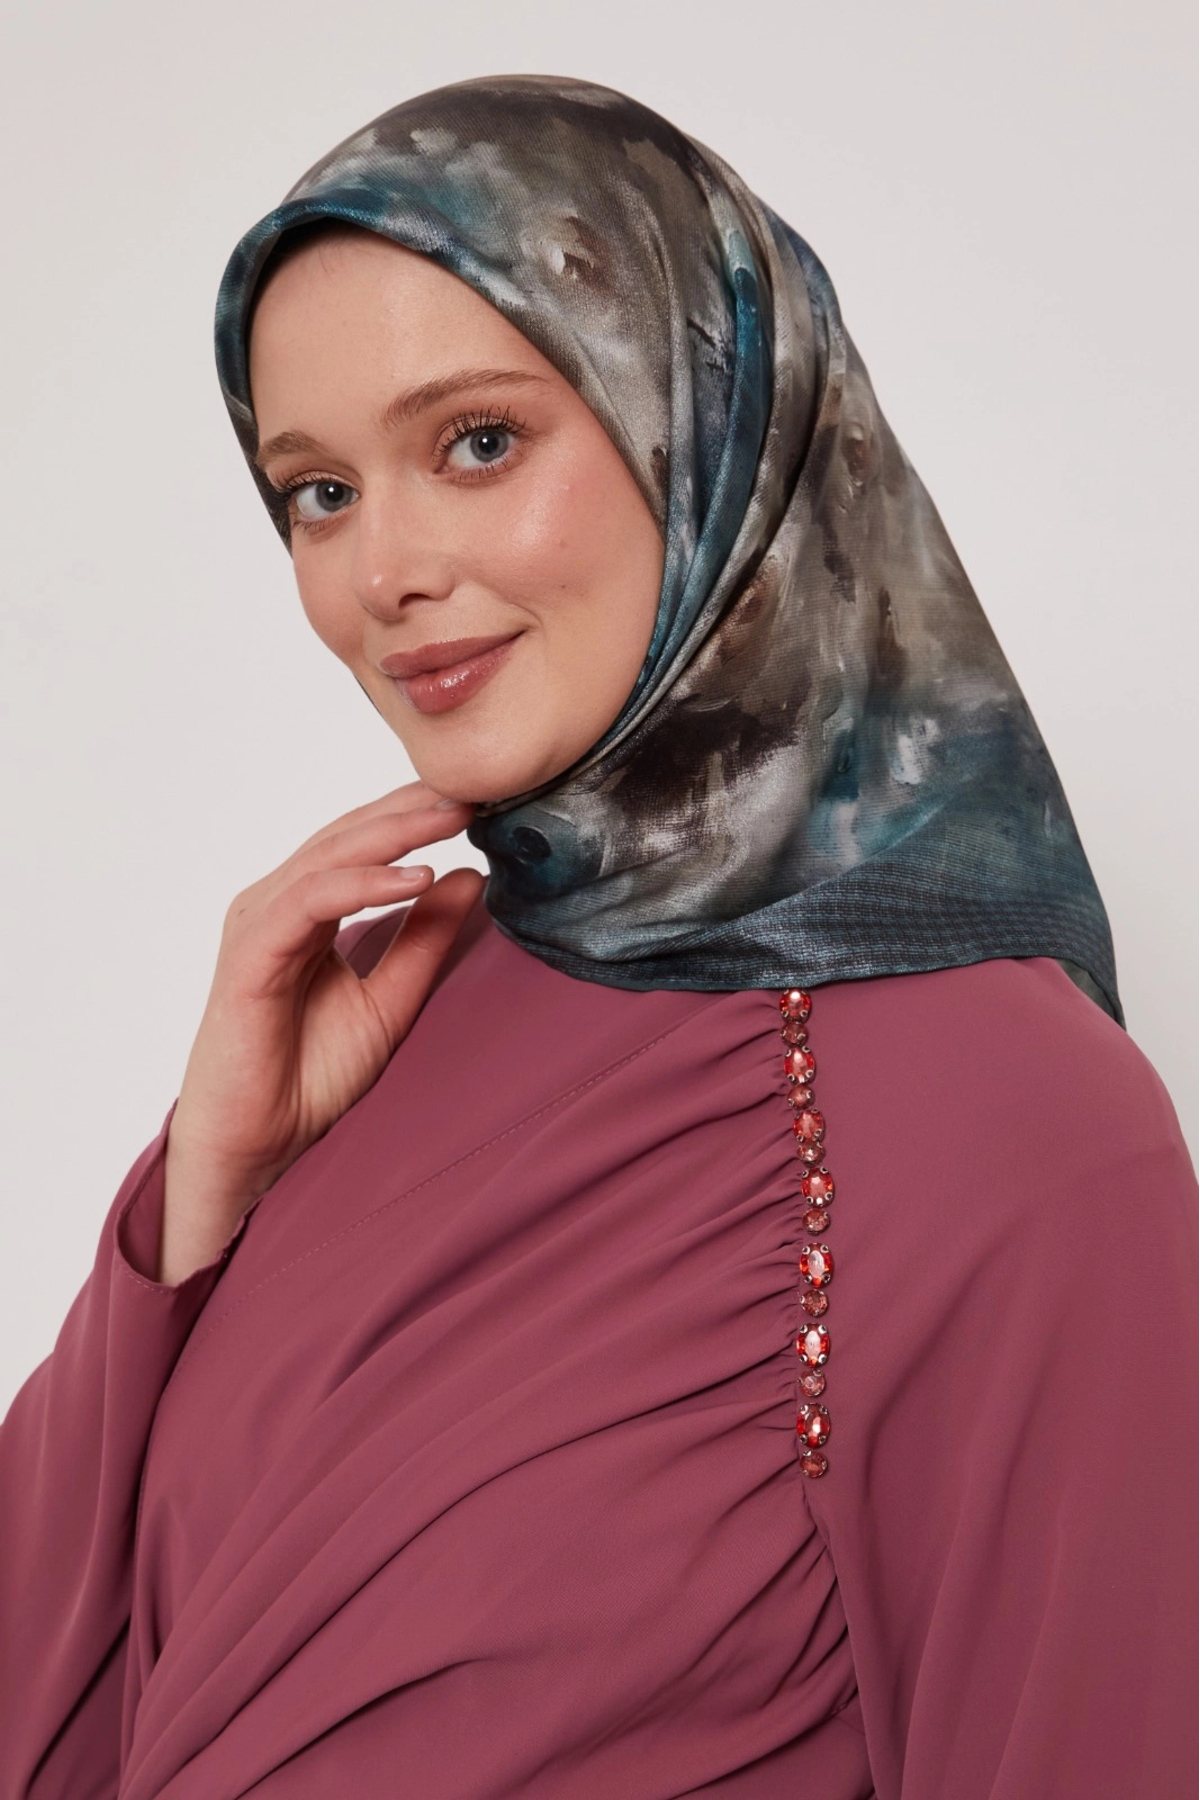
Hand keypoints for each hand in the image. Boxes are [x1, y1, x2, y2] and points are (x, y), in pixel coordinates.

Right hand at [158, 780, 482, 1283]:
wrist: (259, 1144)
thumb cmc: (309, 1076)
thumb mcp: (392, 999)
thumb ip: (426, 939)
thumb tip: (471, 877)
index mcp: (306, 909)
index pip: (365, 842)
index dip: (420, 817)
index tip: (484, 798)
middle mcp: (278, 904)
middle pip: (349, 834)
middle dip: (415, 807)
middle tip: (478, 785)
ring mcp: (259, 924)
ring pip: (330, 856)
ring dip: (396, 832)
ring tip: (456, 815)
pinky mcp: (251, 955)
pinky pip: (310, 901)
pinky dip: (363, 884)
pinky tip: (414, 877)